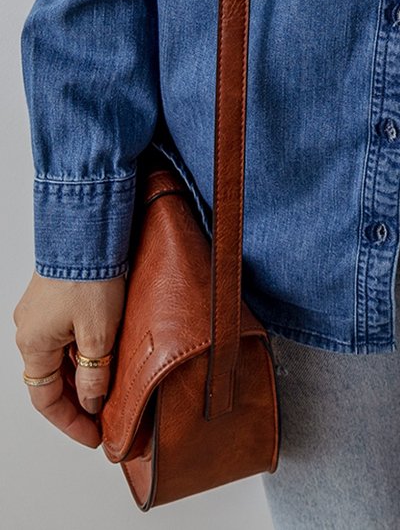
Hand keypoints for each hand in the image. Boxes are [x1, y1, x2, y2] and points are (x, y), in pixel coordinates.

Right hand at [13, 271, 125, 448]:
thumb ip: (93, 374)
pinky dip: (79, 349)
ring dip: (79, 373)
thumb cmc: (90, 276)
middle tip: (104, 414)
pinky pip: (62, 334)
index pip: (46, 400)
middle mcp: (28, 330)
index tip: (94, 434)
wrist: (87, 229)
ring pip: (58, 356)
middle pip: (50, 379)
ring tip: (107, 385)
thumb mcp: (98, 334)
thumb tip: (91, 402)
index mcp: (33, 345)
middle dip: (76, 399)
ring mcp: (38, 312)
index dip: (71, 422)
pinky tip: (101, 351)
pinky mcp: (51, 296)